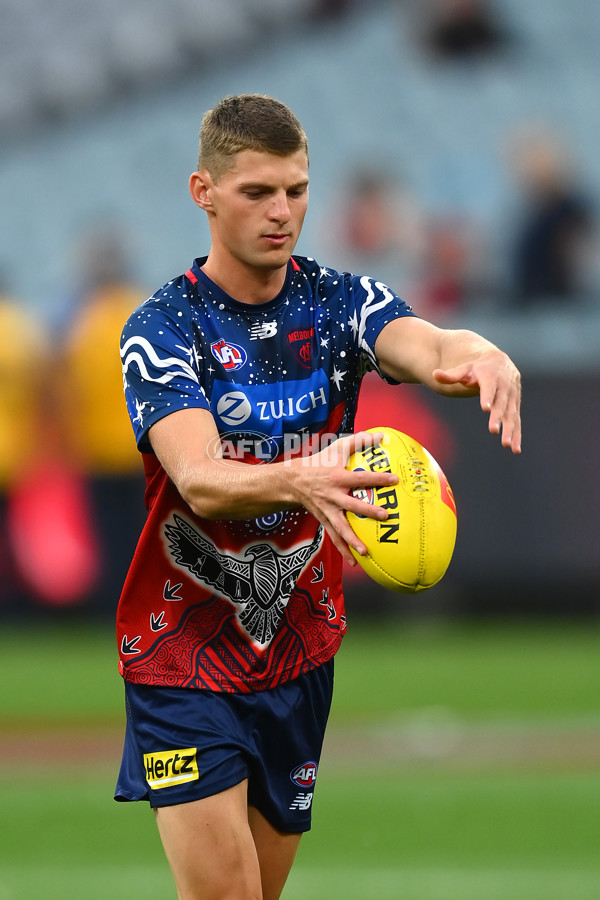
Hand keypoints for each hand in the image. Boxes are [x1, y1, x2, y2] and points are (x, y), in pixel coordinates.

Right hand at [289, 431, 398, 563]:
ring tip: (366, 552)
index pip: (361, 478)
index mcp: (338, 477)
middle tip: (385, 516)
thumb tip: (381, 435)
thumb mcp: (337, 448)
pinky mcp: (324, 520)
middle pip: (352, 505)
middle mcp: (333, 495)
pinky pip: (334, 537)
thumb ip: (359, 441)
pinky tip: (355, 562)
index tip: (394, 480)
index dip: (377, 478)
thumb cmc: (320, 461)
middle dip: (367, 511)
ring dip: (352, 540)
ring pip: (340, 527)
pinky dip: (343, 550)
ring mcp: (327, 510)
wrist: (292, 481)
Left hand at [433, 350, 521, 453]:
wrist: (500, 363)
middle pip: (501, 403)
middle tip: (493, 430)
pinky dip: (517, 435)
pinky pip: (517, 421)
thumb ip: (450, 375)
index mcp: (491, 376)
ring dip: (510, 429)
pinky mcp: (515, 406)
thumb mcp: (464, 369)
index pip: (489, 387)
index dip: (487, 397)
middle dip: (497, 417)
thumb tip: (434, 374)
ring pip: (511, 414)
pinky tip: (515, 449)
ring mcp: (512, 397)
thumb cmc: (478, 368)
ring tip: (506, 444)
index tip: (485, 408)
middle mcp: (504, 386)